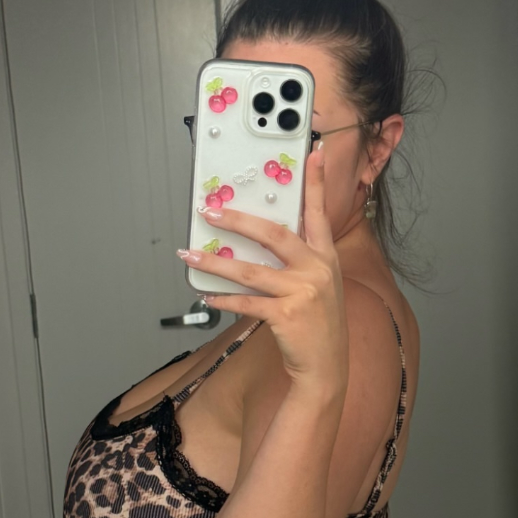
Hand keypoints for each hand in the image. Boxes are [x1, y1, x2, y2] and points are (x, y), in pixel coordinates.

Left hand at [178, 145, 348, 391]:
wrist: (327, 366)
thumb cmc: (318, 325)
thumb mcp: (319, 285)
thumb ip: (299, 261)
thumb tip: (256, 243)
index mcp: (325, 257)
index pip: (320, 211)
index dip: (317, 181)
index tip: (313, 151)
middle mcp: (317, 269)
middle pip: (273, 234)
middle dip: (238, 220)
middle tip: (210, 210)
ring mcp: (303, 292)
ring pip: (250, 270)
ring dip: (215, 262)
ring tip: (190, 253)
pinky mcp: (286, 315)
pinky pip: (246, 302)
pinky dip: (223, 299)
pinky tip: (206, 295)